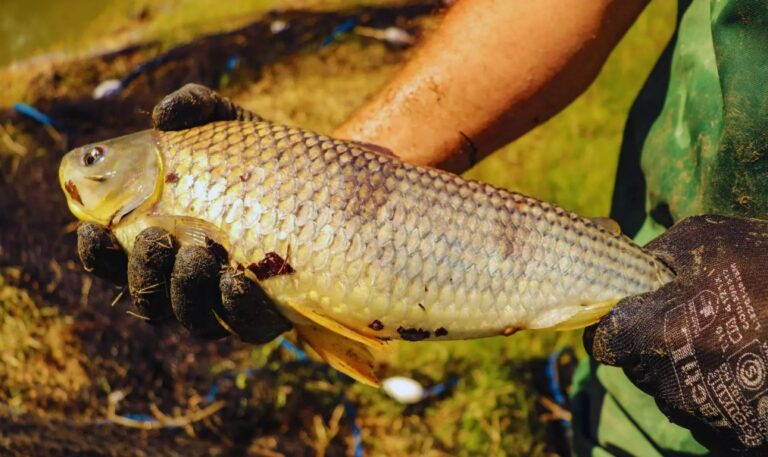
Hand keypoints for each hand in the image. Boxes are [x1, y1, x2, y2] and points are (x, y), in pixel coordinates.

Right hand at [75, 85, 289, 342]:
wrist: (326, 183)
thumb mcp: (228, 124)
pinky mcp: (270, 313)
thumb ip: (194, 108)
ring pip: (193, 318)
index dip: (98, 256)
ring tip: (198, 255)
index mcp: (162, 243)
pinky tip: (236, 282)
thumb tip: (163, 114)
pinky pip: (246, 326)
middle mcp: (187, 280)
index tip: (92, 231)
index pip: (115, 262)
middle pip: (149, 298)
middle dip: (144, 273)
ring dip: (187, 292)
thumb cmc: (260, 155)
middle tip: (156, 240)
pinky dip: (237, 309)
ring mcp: (227, 302)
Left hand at [585, 215, 767, 455]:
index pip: (605, 343)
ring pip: (674, 395)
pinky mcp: (738, 437)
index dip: (613, 330)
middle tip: (689, 326)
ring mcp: (707, 416)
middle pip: (639, 370)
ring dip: (687, 374)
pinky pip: (710, 418)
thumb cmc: (767, 266)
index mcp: (654, 334)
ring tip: (726, 346)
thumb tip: (632, 270)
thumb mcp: (705, 240)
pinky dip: (720, 398)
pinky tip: (746, 370)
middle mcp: (672, 383)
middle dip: (653, 349)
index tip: (627, 320)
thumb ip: (655, 258)